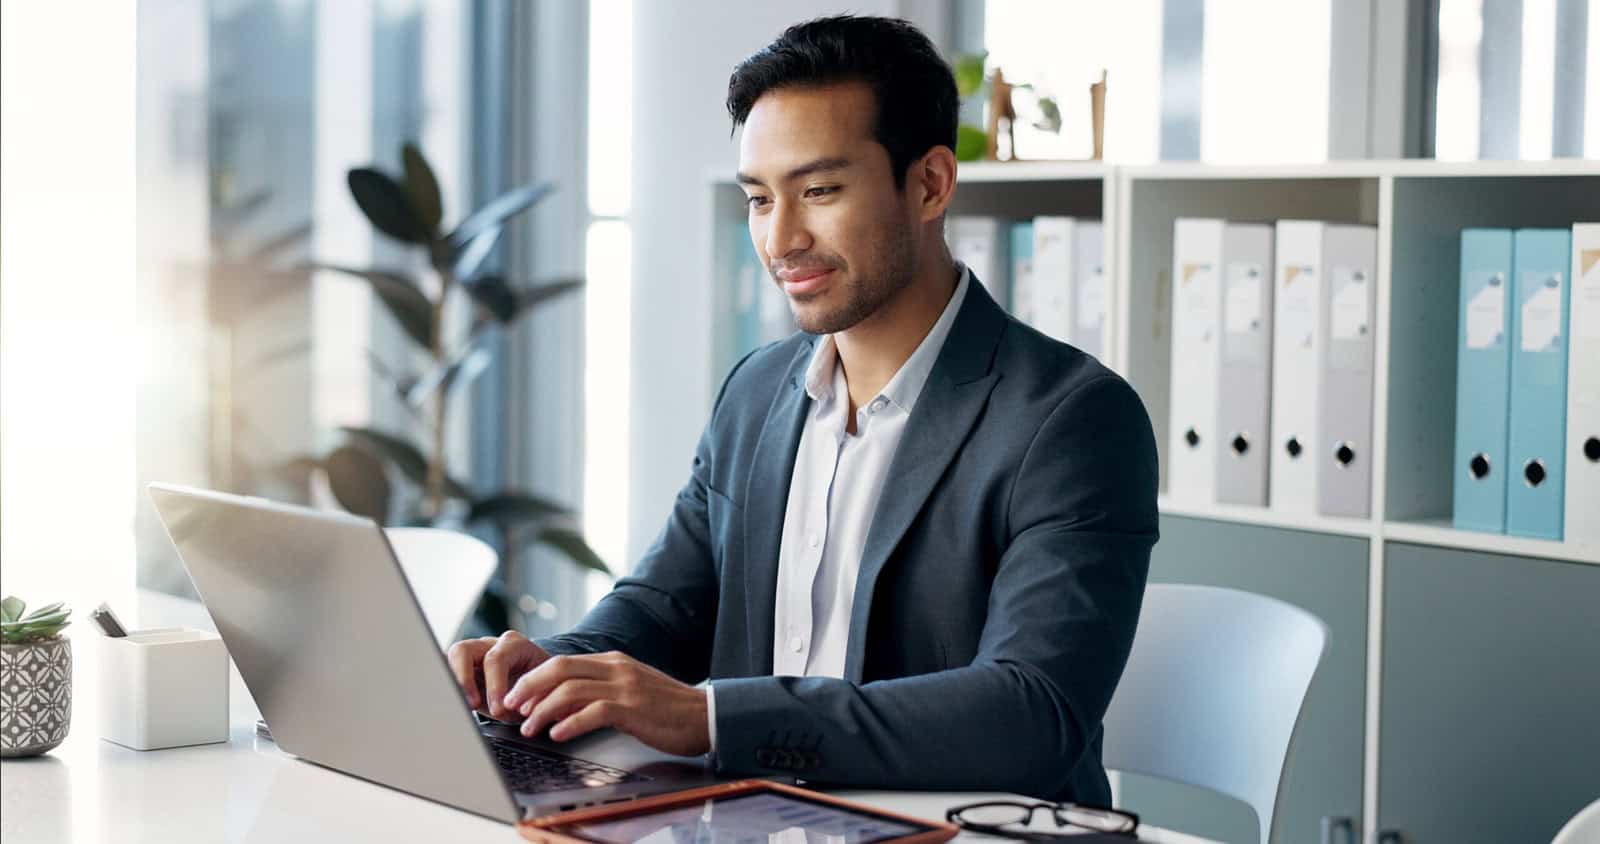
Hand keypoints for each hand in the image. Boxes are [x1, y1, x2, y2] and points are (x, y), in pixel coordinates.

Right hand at [446, 631, 551, 720]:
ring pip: (450, 659)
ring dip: (454, 684)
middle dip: (464, 680)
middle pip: (463, 651)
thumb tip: (513, 709)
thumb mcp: (540, 693)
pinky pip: (448, 672)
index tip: (498, 709)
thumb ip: (528, 698)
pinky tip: (457, 705)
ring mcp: (475, 654)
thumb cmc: (541, 688)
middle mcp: (491, 645)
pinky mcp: (463, 667)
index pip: (496, 658)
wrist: (540, 686)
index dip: (494, 685)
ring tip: (463, 706)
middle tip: (472, 705)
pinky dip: (450, 688)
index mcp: (515, 645)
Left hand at [501, 650, 710, 756]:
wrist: (705, 715)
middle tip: (511, 707)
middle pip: (559, 668)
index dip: (534, 679)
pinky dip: (570, 723)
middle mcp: (616, 668)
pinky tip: (558, 734)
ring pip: (570, 690)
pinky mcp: (633, 707)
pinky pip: (593, 711)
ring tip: (528, 727)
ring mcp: (625, 686)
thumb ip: (598, 691)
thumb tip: (559, 705)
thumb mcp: (630, 690)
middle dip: (529, 688)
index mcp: (613, 661)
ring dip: (542, 710)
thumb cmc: (667, 709)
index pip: (563, 662)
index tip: (516, 698)